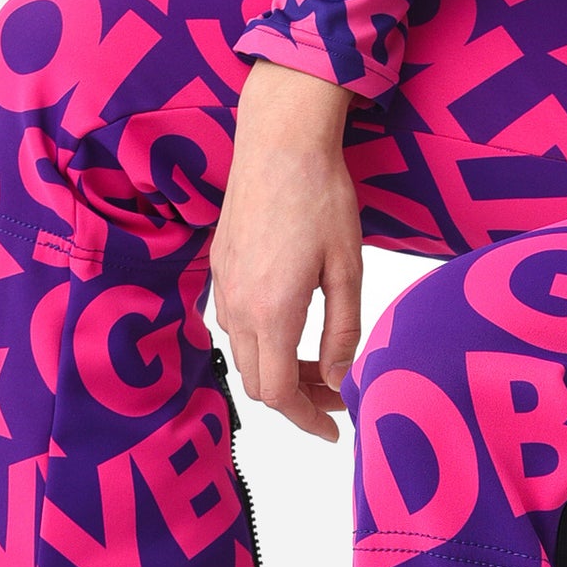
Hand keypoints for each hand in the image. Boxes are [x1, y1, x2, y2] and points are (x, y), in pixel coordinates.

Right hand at [212, 61, 362, 440]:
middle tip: (336, 390)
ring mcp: (223, 287)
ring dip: (279, 369)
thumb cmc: (320, 195)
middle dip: (297, 398)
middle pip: (258, 383)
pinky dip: (263, 342)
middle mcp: (238, 307)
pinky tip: (291, 324)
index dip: (306, 420)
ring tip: (318, 359)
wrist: (279, 138)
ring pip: (245, 355)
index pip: (278, 395)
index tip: (332, 428)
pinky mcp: (220, 268)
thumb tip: (338, 380)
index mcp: (271, 313)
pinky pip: (235, 325)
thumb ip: (342, 333)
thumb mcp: (347, 270)